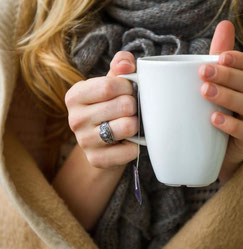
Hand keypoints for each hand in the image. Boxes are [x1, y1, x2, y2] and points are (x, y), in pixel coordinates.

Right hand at [65, 51, 137, 168]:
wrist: (103, 144)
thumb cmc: (110, 107)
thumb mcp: (111, 84)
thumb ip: (120, 67)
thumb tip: (126, 63)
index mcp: (75, 95)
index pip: (111, 85)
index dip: (129, 87)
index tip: (130, 91)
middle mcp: (74, 119)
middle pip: (123, 105)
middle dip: (134, 106)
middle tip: (131, 110)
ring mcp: (84, 141)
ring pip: (127, 127)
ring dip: (136, 124)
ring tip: (131, 123)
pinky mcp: (96, 160)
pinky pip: (130, 150)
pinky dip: (136, 145)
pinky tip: (129, 141)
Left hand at [200, 21, 242, 183]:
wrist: (214, 150)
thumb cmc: (214, 111)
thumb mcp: (214, 84)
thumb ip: (218, 59)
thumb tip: (225, 24)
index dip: (239, 60)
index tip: (220, 56)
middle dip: (227, 76)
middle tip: (203, 73)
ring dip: (228, 97)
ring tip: (205, 92)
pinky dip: (231, 124)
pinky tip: (214, 119)